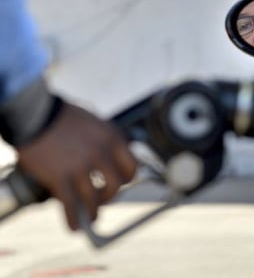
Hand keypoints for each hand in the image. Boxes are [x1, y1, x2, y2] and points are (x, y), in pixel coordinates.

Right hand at [15, 102, 137, 229]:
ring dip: (94, 211)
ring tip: (91, 215)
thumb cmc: (63, 116)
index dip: (128, 178)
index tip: (123, 183)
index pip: (132, 166)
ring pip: (94, 199)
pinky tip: (75, 226)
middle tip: (104, 198)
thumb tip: (113, 160)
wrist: (34, 114)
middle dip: (111, 196)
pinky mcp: (60, 178)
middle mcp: (100, 153)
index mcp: (112, 138)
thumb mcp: (95, 122)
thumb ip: (106, 140)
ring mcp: (80, 167)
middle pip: (116, 185)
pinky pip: (70, 205)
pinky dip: (73, 219)